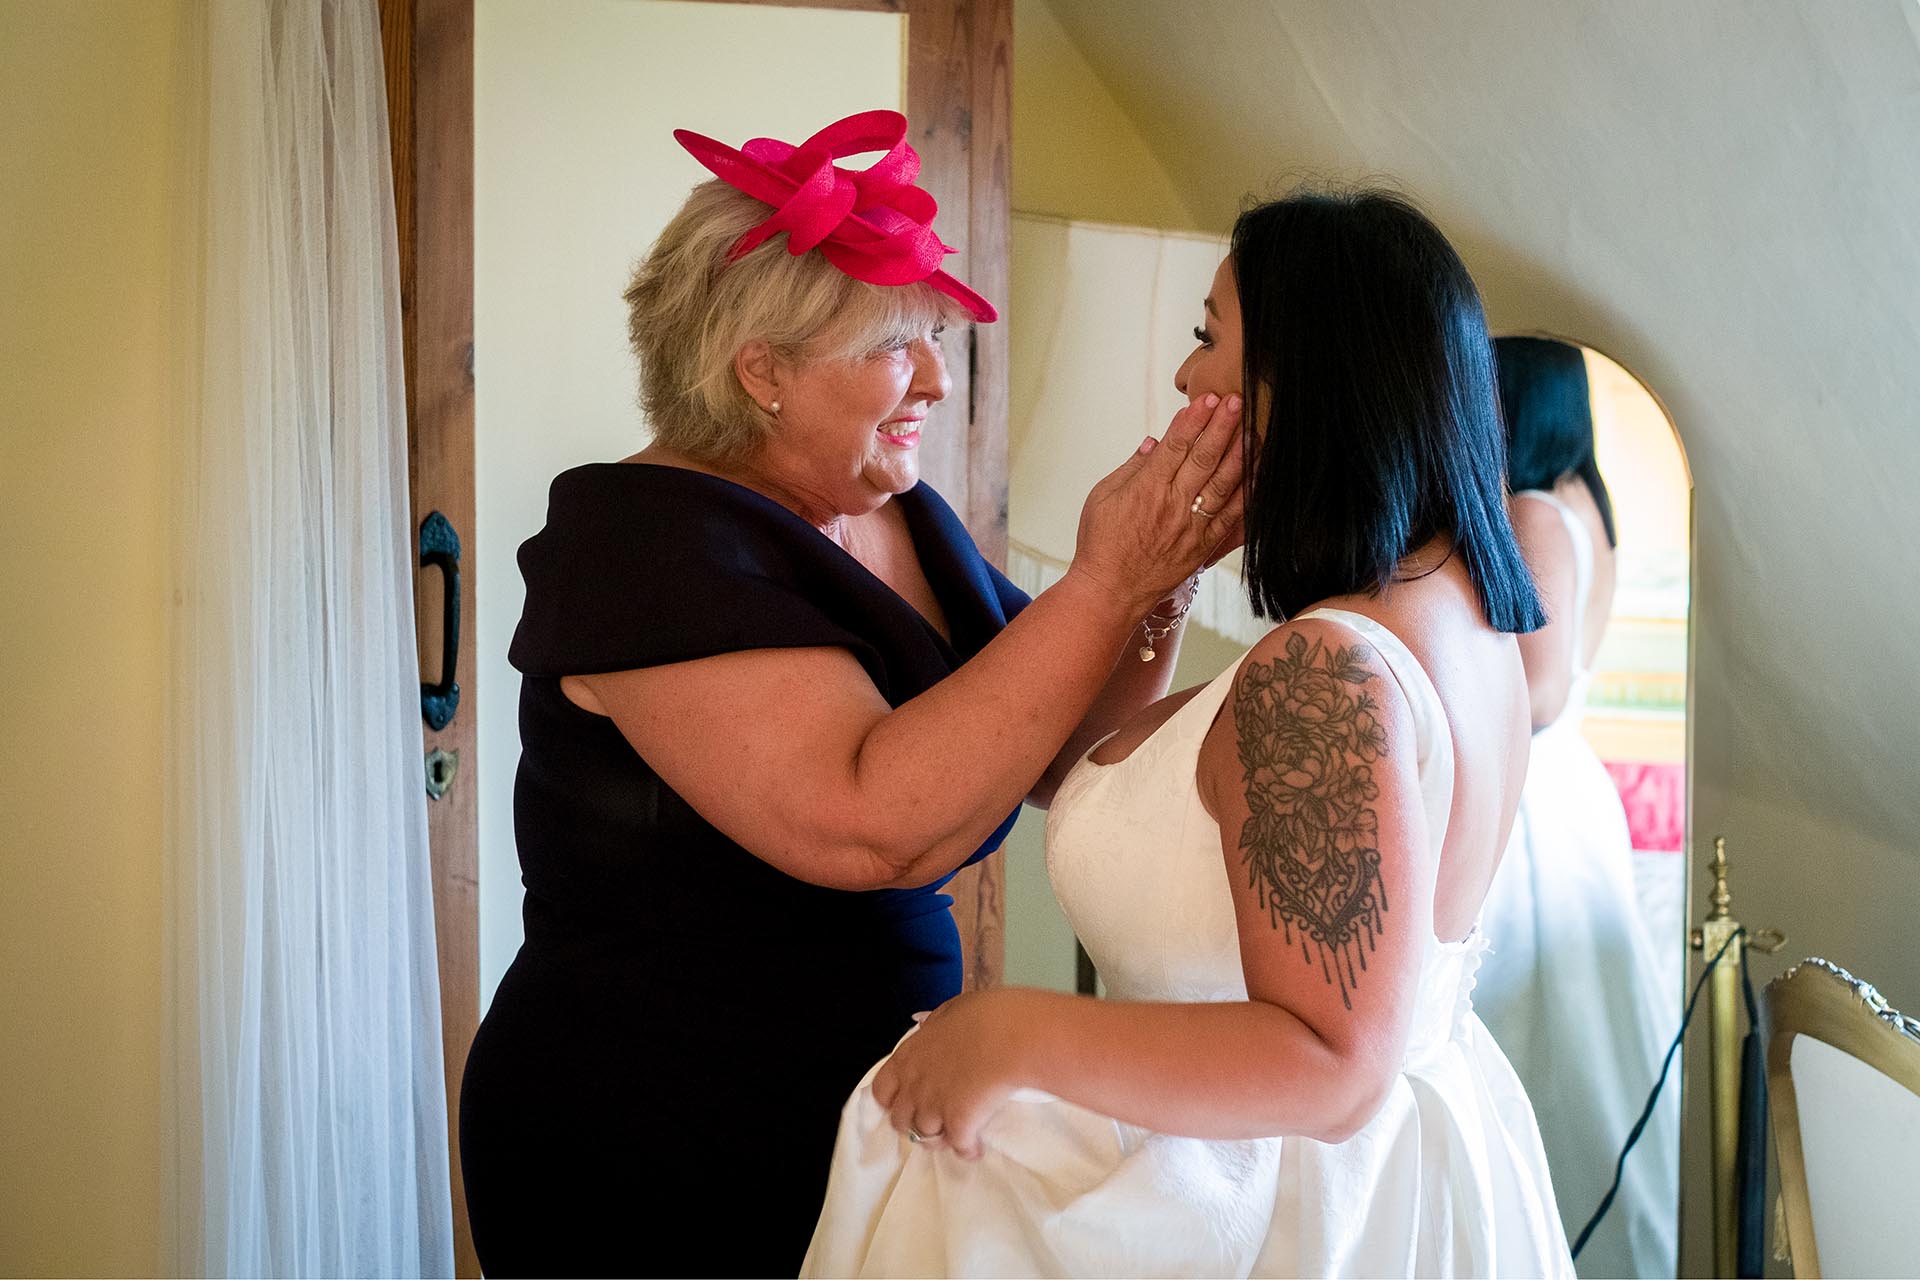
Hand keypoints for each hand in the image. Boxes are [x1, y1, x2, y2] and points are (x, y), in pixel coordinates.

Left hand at [870, 988, 1032, 1160]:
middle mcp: (915, 1087)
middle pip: (900, 1121)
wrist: (1012, 1037)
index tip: (907, 1099)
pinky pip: (959, 1149)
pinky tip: (976, 1148)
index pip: (882, 1090)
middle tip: (935, 1117)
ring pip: (927, 1138)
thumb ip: (933, 1028)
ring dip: (941, 1137)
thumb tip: (929, 1033)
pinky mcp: (960, 1126)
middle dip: (915, 1122)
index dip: (893, 1098)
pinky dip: (968, 1150)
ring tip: (958, 1132)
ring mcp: (935, 1110)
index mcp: (908, 1058)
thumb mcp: (949, 1011)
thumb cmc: (984, 1015)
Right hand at [1070, 394, 1247, 615]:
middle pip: (1203, 458)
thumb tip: (1155, 443)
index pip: (1174, 446)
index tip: (1206, 398)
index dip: (1193, 420)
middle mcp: (1173, 505)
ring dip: (1241, 453)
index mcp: (1146, 489)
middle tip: (1237, 400)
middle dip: (1222, 426)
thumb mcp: (1102, 497)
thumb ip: (1131, 468)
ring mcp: (1192, 526)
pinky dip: (1247, 494)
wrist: (1110, 592)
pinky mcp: (1204, 545)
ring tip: (1254, 428)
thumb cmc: (1101, 545)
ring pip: (1223, 483)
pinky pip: (1232, 516)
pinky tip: (1259, 473)